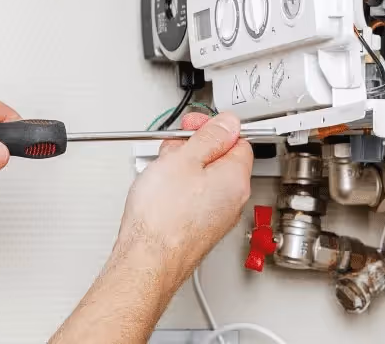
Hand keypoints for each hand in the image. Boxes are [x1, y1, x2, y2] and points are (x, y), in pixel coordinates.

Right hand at [113, 112, 253, 284]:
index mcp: (236, 178)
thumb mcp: (183, 159)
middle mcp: (232, 200)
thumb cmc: (163, 217)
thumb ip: (210, 136)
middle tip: (172, 149)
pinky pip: (194, 199)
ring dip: (183, 169)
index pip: (238, 140)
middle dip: (195, 149)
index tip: (195, 126)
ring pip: (204, 179)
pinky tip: (160, 193)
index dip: (213, 129)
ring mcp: (216, 217)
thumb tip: (228, 124)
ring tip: (160, 173)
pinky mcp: (199, 228)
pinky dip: (178, 190)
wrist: (147, 260)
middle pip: (220, 160)